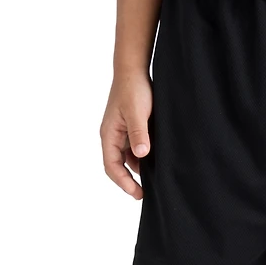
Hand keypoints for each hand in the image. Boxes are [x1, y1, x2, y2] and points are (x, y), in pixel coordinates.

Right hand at [100, 72, 152, 198]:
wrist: (134, 69)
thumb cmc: (133, 89)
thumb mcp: (137, 112)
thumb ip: (138, 134)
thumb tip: (141, 155)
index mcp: (109, 134)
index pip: (111, 166)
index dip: (123, 183)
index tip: (137, 193)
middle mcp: (113, 136)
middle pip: (118, 166)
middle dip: (129, 181)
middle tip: (145, 194)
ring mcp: (121, 133)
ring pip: (127, 159)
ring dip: (138, 170)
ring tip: (154, 180)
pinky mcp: (131, 129)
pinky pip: (134, 150)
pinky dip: (143, 159)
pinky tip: (156, 163)